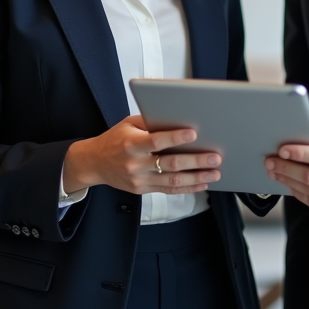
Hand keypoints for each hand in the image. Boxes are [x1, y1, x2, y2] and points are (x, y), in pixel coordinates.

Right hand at [64, 115, 220, 194]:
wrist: (94, 163)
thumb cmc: (114, 139)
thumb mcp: (128, 124)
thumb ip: (150, 122)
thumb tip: (178, 118)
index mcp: (131, 144)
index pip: (156, 141)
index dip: (175, 138)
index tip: (194, 133)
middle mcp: (135, 164)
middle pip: (170, 164)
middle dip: (195, 161)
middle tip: (215, 157)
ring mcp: (139, 179)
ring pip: (172, 181)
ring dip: (196, 177)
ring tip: (215, 173)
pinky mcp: (142, 190)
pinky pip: (168, 190)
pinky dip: (187, 188)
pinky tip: (201, 184)